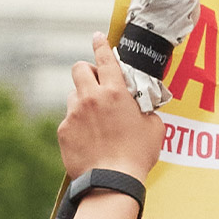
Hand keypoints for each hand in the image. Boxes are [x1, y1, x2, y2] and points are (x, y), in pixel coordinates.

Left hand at [59, 33, 161, 180]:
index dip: (101, 45)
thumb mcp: (154, 128)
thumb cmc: (136, 156)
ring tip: (95, 120)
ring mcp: (74, 114)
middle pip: (79, 69)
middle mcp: (91, 98)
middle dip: (86, 71)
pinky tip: (89, 140)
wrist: (111, 181)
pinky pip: (68, 120)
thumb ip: (145, 110)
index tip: (97, 37)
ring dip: (82, 101)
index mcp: (116, 93)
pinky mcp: (64, 131)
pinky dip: (77, 125)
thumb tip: (142, 108)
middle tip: (96, 83)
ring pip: (73, 95)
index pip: (106, 59)